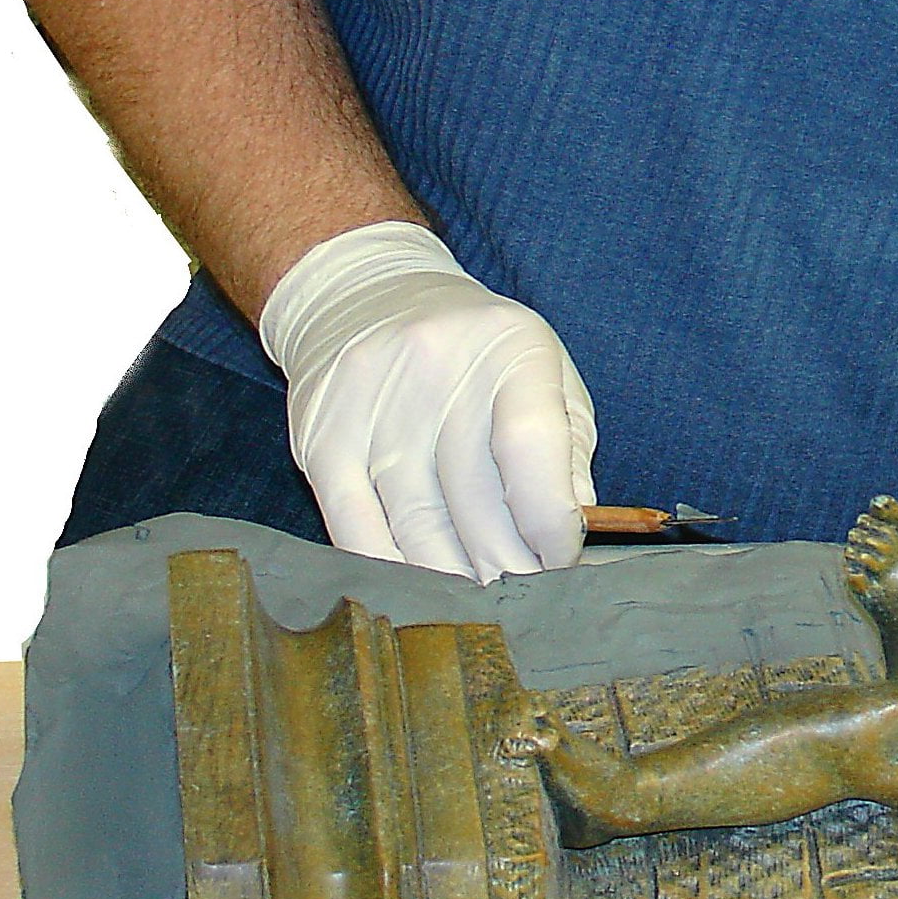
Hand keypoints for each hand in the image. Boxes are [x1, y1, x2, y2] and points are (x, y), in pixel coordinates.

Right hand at [259, 222, 597, 580]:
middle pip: (474, 501)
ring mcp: (372, 406)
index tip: (560, 560)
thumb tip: (576, 529)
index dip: (550, 521)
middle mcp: (436, 370)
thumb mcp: (540, 368)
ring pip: (417, 527)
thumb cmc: (473, 349)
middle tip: (528, 602)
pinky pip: (357, 529)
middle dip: (509, 567)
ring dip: (456, 580)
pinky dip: (394, 572)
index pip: (531, 448)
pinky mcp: (321, 440)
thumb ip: (568, 445)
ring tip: (483, 605)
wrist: (362, 293)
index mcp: (507, 349)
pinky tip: (422, 594)